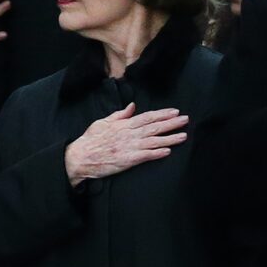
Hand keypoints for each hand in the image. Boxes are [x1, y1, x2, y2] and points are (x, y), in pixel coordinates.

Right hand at [64, 103, 188, 185]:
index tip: (175, 112)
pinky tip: (168, 151)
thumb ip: (120, 115)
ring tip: (183, 136)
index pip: (148, 117)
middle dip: (172, 123)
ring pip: (154, 141)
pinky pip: (145, 156)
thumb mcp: (104, 122)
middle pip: (155, 127)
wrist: (80, 157)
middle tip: (185, 120)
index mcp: (125, 124)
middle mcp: (130, 134)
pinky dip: (157, 153)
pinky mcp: (128, 160)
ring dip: (170, 138)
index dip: (163, 114)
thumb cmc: (91, 140)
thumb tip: (132, 106)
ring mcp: (130, 147)